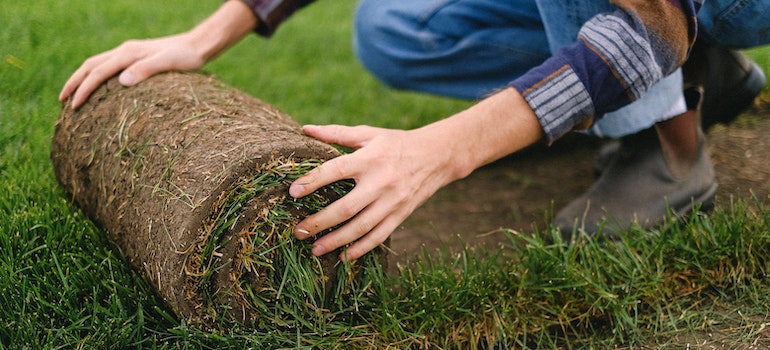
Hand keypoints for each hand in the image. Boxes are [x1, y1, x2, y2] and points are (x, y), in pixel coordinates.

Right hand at [59, 34, 206, 108]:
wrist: (198, 45)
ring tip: (73, 96)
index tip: (74, 106)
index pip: (98, 72)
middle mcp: (125, 51)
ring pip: (97, 64)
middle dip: (74, 83)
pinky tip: (99, 90)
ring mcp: (129, 53)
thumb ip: (146, 70)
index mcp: (128, 53)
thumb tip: (122, 81)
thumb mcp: (168, 63)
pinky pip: (109, 66)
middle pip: (90, 65)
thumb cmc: (186, 57)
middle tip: (62, 102)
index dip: (84, 89)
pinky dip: (96, 77)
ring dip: (82, 79)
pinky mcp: (136, 58)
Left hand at [289, 89, 544, 260]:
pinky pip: (379, 236)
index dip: (313, 181)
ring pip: (361, 227)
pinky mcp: (401, 214)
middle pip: (345, 207)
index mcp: (369, 158)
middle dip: (319, 222)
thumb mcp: (368, 134)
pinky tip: (344, 256)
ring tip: (315, 249)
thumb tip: (305, 129)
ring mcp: (392, 201)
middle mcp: (380, 182)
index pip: (335, 171)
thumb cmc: (396, 143)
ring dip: (336, 240)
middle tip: (298, 231)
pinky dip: (361, 248)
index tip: (292, 192)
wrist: (437, 156)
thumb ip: (336, 133)